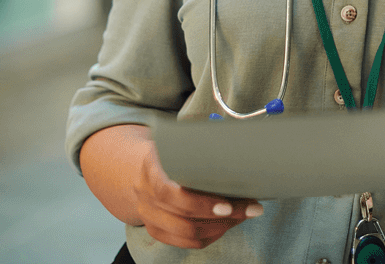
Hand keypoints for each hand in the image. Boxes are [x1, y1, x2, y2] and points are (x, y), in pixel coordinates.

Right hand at [132, 140, 262, 247]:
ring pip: (188, 235)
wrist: (134, 168)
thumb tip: (235, 146)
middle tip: (250, 208)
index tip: (228, 205)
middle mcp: (146, 198)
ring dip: (221, 227)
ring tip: (244, 214)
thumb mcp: (174, 142)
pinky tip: (228, 223)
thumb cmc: (165, 152)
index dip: (200, 204)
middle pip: (184, 221)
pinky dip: (211, 235)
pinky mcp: (157, 230)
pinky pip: (187, 242)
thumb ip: (197, 145)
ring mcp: (149, 218)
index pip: (171, 195)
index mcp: (150, 171)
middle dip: (223, 218)